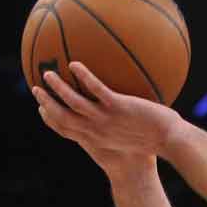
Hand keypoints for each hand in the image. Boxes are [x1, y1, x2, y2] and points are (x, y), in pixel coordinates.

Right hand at [33, 62, 182, 169]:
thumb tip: (119, 116)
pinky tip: (75, 64)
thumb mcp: (131, 139)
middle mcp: (98, 131)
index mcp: (98, 139)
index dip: (52, 121)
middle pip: (63, 118)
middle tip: (35, 89)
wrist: (171, 142)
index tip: (41, 110)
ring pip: (74, 103)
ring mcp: (107, 119)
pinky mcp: (119, 107)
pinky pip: (97, 89)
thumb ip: (119, 128)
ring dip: (58, 88)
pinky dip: (84, 77)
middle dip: (47, 104)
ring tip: (48, 74)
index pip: (68, 131)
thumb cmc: (156, 141)